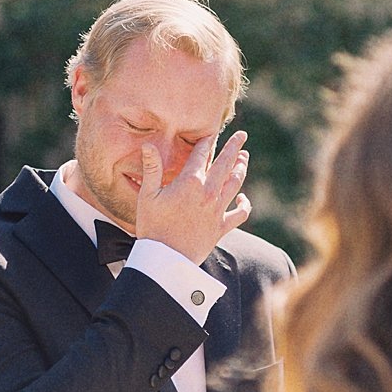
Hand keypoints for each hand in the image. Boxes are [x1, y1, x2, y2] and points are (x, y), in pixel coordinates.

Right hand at [135, 130, 251, 262]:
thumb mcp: (147, 195)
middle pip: (226, 163)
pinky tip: (243, 198)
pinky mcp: (221, 227)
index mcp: (190, 182)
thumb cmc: (152, 227)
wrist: (165, 259)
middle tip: (242, 135)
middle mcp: (208, 192)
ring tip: (244, 158)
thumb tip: (148, 144)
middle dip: (235, 147)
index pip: (201, 154)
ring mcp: (217, 210)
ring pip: (236, 183)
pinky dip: (245, 204)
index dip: (206, 141)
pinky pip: (240, 214)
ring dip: (241, 168)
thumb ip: (151, 168)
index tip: (211, 133)